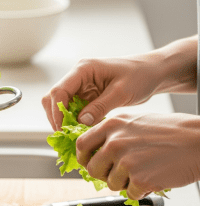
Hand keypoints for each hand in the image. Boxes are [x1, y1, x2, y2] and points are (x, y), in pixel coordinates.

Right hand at [42, 56, 162, 130]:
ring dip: (63, 120)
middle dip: (56, 117)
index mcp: (83, 69)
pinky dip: (73, 121)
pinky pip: (72, 109)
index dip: (56, 111)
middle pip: (53, 97)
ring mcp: (80, 86)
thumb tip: (80, 122)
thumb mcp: (121, 93)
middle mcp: (77, 76)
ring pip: (60, 105)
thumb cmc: (140, 76)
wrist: (152, 73)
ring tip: (73, 135)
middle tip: (66, 135)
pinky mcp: (85, 95)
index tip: (62, 129)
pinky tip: (81, 131)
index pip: (59, 91)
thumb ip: (99, 107)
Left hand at [76, 112, 199, 198]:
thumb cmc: (170, 130)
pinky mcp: (139, 178)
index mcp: (111, 125)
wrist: (198, 141)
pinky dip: (140, 191)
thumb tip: (95, 148)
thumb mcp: (133, 120)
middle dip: (103, 174)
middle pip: (92, 168)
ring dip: (124, 183)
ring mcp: (126, 160)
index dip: (83, 157)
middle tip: (118, 173)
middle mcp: (114, 142)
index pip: (81, 144)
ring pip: (110, 183)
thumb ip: (112, 132)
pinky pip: (130, 193)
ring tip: (142, 171)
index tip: (88, 162)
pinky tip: (153, 178)